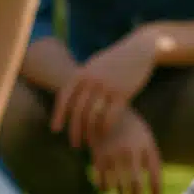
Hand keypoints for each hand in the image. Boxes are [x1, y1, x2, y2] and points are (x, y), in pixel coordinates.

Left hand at [50, 31, 155, 147]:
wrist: (138, 50)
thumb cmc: (114, 60)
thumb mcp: (93, 65)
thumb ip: (81, 79)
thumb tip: (68, 96)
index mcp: (81, 73)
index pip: (64, 98)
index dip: (58, 115)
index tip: (55, 130)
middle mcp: (92, 81)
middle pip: (77, 111)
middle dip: (74, 130)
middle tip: (75, 144)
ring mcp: (107, 87)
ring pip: (93, 116)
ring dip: (89, 133)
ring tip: (89, 143)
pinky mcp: (123, 94)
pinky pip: (110, 116)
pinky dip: (105, 128)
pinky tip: (104, 135)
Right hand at [88, 107, 161, 193]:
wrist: (104, 105)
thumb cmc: (130, 127)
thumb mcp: (145, 139)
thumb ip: (149, 160)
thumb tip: (152, 189)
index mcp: (146, 146)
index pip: (154, 177)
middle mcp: (130, 151)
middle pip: (135, 185)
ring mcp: (113, 154)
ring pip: (117, 186)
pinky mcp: (98, 155)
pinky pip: (102, 180)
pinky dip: (105, 188)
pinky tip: (108, 189)